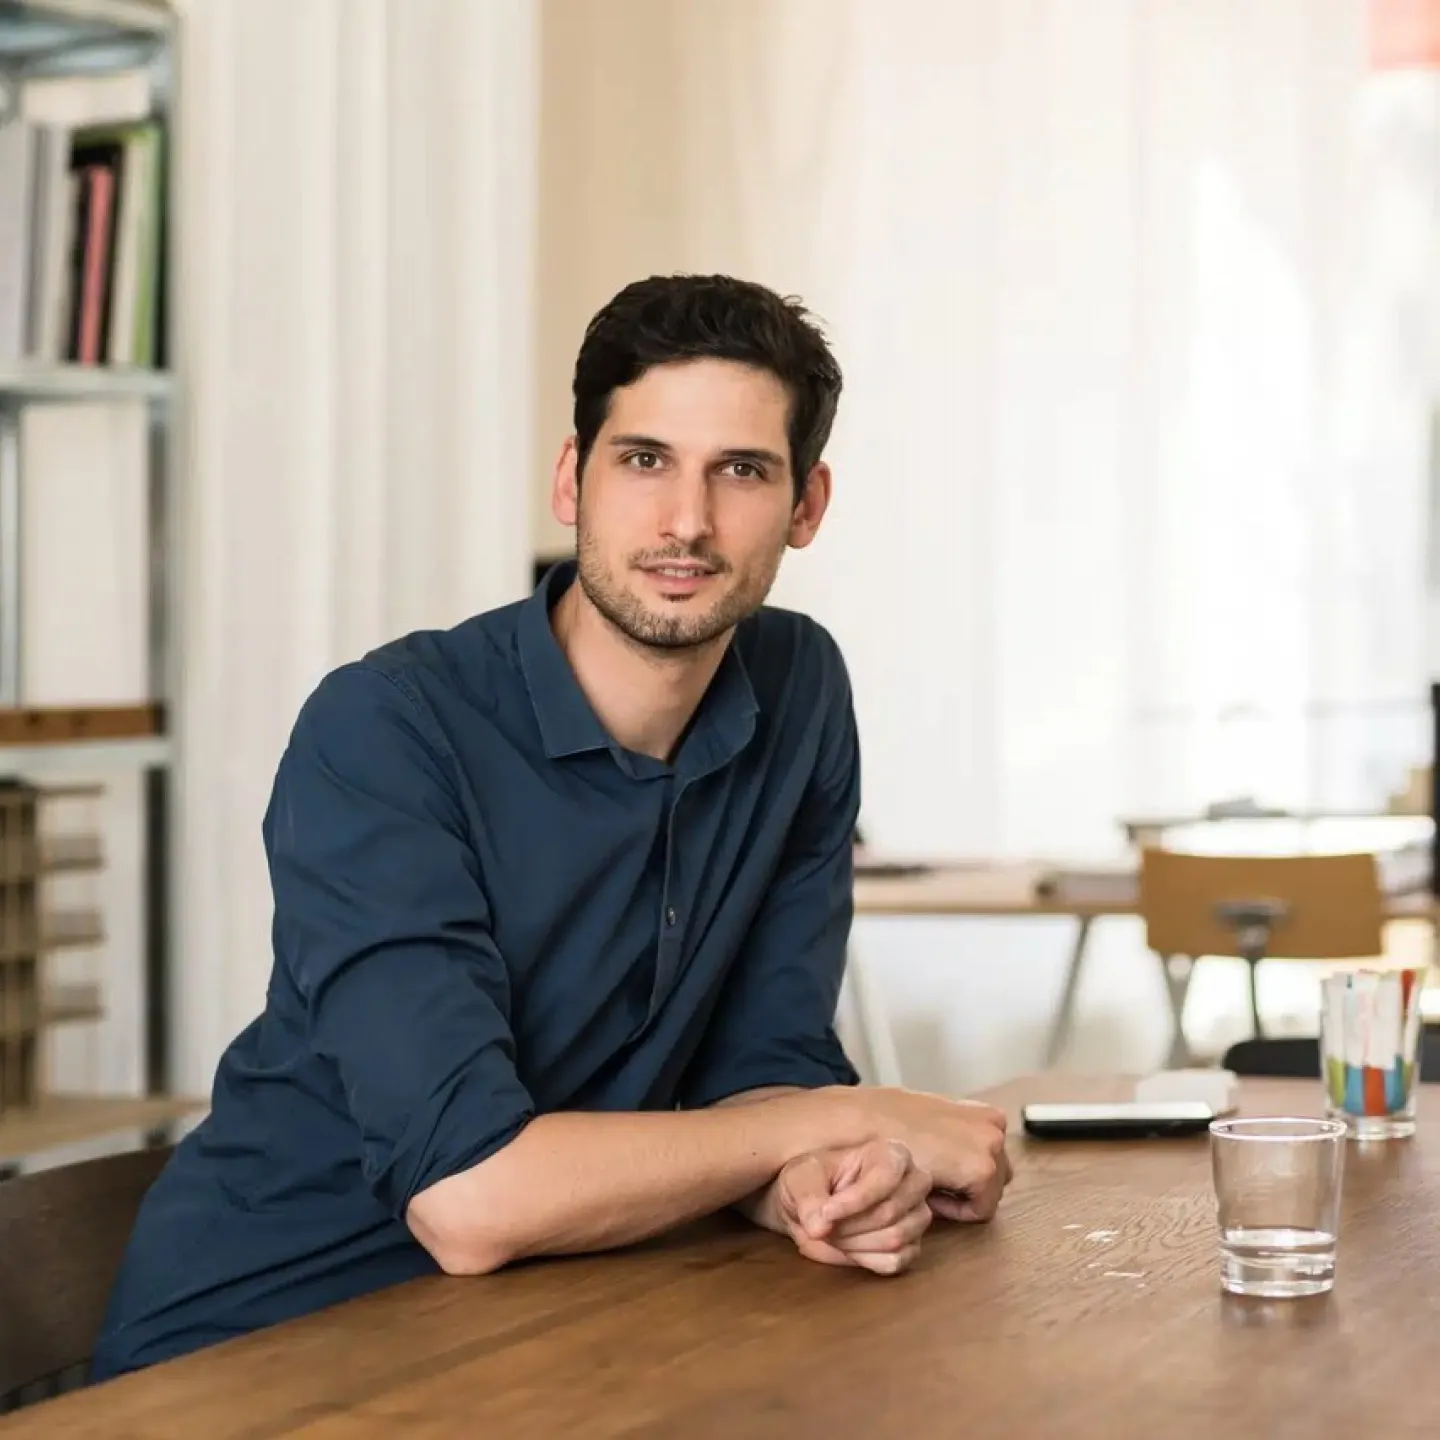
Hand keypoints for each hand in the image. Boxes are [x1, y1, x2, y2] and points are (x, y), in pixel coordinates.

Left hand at [765, 1139, 932, 1275]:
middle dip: (850, 1225)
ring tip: (834, 1233)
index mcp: (891, 1154)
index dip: (855, 1200)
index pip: (886, 1177)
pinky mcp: (913, 1246)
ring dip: (855, 1243)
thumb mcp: (800, 1180)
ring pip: (895, 1239)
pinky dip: (865, 1259)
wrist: (814, 1208)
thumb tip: (819, 1228)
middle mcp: (914, 1183)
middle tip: (824, 1224)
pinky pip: (896, 1261)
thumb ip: (809, 1200)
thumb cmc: (812, 1182)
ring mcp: (917, 1216)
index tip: (826, 1213)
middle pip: (890, 1212)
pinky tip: (850, 1247)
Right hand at [824, 1087, 1011, 1222]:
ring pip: (989, 1195)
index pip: (992, 1160)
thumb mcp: (931, 1121)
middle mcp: (995, 1128)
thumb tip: (960, 1159)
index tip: (937, 1177)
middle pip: (997, 1178)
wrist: (870, 1124)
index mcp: (985, 1115)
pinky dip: (956, 1210)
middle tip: (934, 1186)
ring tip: (929, 1189)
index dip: (964, 1177)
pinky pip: (980, 1210)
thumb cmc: (891, 1123)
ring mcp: (993, 1147)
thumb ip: (955, 1137)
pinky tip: (929, 1196)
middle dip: (968, 1188)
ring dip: (962, 1198)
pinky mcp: (983, 1171)